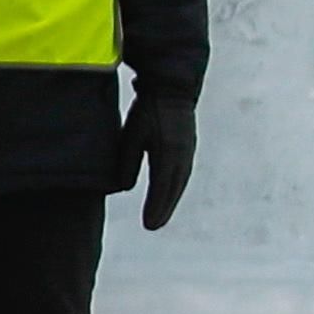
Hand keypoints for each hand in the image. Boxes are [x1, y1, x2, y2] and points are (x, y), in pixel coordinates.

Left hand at [119, 95, 195, 231]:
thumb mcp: (131, 134)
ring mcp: (188, 150)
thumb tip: (125, 187)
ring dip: (171, 199)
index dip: (155, 207)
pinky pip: (182, 172)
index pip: (161, 187)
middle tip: (153, 226)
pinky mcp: (188, 146)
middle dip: (163, 208)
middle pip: (174, 188)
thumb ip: (128, 161)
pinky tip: (169, 191)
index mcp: (168, 153)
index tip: (148, 226)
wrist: (173, 87)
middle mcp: (182, 155)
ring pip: (180, 181)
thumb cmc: (148, 109)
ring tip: (161, 215)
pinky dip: (175, 186)